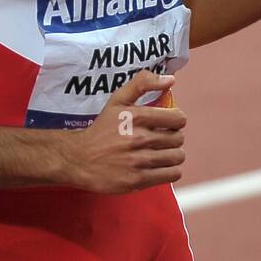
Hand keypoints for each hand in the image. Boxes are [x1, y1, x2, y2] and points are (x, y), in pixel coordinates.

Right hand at [60, 70, 185, 193]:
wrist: (80, 159)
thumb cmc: (102, 129)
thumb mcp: (117, 100)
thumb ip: (143, 83)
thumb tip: (170, 79)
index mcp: (136, 116)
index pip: (178, 119)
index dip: (175, 120)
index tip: (166, 123)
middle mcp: (139, 139)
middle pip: (179, 139)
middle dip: (173, 137)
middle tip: (161, 139)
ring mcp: (139, 161)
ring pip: (178, 157)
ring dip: (172, 154)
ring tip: (160, 152)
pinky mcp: (139, 180)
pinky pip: (173, 174)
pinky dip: (170, 170)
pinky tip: (158, 166)